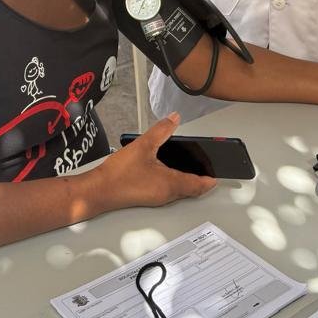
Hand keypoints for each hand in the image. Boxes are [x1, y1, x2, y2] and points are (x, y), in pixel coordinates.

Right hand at [96, 113, 215, 208]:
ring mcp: (157, 198)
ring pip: (180, 191)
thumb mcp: (143, 146)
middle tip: (210, 170)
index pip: (199, 185)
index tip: (219, 173)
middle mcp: (167, 194)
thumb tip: (173, 119)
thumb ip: (161, 131)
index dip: (211, 179)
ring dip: (188, 181)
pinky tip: (169, 171)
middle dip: (202, 179)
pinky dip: (175, 182)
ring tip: (193, 169)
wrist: (98, 191)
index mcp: (170, 184)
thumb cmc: (119, 174)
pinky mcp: (148, 197)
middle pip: (192, 189)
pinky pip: (169, 191)